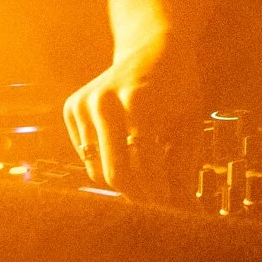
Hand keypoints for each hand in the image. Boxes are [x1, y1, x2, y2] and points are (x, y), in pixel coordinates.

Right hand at [61, 36, 198, 199]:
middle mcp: (104, 100)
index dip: (159, 195)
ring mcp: (83, 103)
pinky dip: (106, 160)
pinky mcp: (71, 108)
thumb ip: (183, 169)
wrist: (151, 48)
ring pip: (97, 169)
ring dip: (123, 179)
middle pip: (115, 172)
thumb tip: (186, 213)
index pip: (144, 164)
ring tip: (147, 170)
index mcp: (139, 100)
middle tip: (158, 205)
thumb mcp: (189, 124)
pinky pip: (86, 156)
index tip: (172, 214)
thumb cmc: (178, 88)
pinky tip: (125, 142)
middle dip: (139, 195)